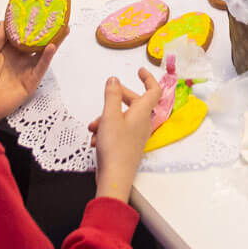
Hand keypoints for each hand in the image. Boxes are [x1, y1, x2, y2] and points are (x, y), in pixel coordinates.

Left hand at [0, 22, 56, 126]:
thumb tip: (4, 21)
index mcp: (8, 52)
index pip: (22, 34)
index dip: (29, 24)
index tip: (36, 12)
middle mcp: (19, 59)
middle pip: (36, 43)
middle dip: (46, 32)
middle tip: (56, 19)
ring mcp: (26, 70)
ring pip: (43, 54)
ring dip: (53, 42)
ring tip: (61, 30)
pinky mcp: (31, 81)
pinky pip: (41, 67)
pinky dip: (47, 57)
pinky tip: (51, 47)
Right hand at [86, 69, 161, 202]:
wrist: (115, 178)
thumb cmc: (115, 148)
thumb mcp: (109, 116)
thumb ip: (111, 95)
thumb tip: (114, 79)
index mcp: (143, 112)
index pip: (154, 90)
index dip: (148, 78)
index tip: (140, 70)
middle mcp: (143, 123)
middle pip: (135, 102)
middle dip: (118, 97)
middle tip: (108, 94)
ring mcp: (136, 135)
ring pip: (123, 117)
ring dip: (106, 118)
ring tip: (93, 126)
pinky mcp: (128, 145)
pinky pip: (118, 131)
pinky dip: (106, 130)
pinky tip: (95, 139)